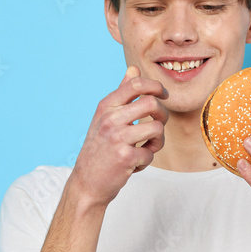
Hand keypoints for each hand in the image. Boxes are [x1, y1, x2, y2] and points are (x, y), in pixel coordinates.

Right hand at [69, 66, 168, 207]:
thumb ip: (122, 94)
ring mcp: (117, 138)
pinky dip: (147, 159)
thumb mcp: (105, 117)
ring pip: (157, 129)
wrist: (87, 182)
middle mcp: (110, 119)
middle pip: (151, 103)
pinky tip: (135, 163)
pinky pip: (151, 152)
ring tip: (146, 148)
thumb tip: (133, 68)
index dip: (156, 86)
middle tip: (158, 125)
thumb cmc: (99, 149)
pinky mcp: (125, 157)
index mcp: (106, 107)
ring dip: (157, 141)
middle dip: (162, 115)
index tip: (164, 95)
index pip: (136, 84)